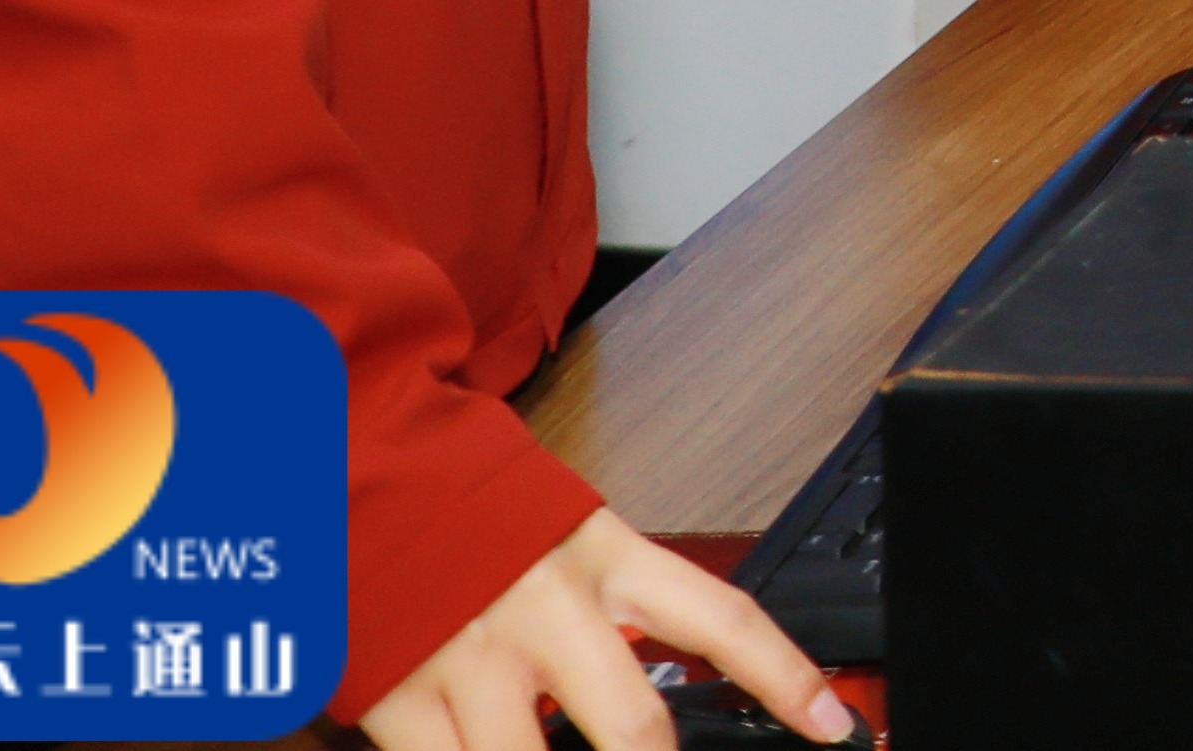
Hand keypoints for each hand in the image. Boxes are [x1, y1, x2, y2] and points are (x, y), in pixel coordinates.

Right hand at [357, 505, 847, 750]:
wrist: (357, 467)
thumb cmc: (477, 509)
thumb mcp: (570, 532)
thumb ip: (621, 604)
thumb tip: (678, 678)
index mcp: (606, 556)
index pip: (723, 620)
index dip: (788, 679)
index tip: (835, 726)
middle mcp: (549, 610)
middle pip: (632, 730)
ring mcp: (471, 658)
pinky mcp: (398, 695)